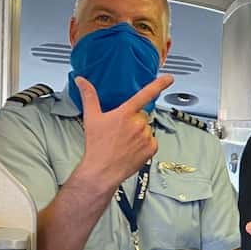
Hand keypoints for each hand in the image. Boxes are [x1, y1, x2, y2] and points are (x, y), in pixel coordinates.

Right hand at [76, 74, 172, 190]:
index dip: (159, 84)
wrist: (102, 170)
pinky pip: (152, 141)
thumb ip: (89, 96)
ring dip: (139, 133)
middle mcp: (138, 124)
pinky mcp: (152, 148)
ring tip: (125, 142)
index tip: (169, 78)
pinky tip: (132, 148)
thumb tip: (81, 81)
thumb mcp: (91, 118)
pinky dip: (145, 144)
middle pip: (141, 115)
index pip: (145, 94)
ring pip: (146, 128)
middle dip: (133, 120)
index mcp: (125, 113)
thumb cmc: (97, 146)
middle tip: (120, 131)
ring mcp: (146, 136)